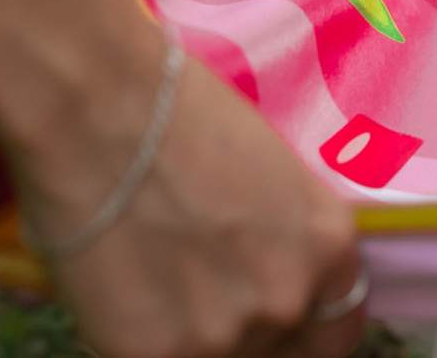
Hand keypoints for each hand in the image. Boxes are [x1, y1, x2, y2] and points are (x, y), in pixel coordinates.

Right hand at [17, 44, 364, 357]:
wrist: (99, 104)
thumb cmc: (178, 111)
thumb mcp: (269, 176)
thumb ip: (280, 242)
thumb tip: (260, 277)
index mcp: (329, 247)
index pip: (337, 332)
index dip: (301, 330)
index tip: (277, 323)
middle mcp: (289, 298)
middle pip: (274, 349)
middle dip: (240, 327)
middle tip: (199, 290)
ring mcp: (224, 335)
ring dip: (186, 335)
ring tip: (151, 276)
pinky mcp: (154, 355)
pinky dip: (135, 338)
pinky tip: (119, 285)